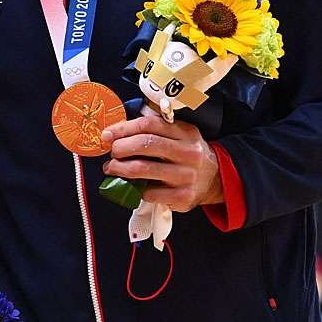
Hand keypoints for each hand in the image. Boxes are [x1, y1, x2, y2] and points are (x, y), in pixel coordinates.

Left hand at [101, 115, 222, 211]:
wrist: (214, 179)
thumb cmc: (185, 155)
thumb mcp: (177, 136)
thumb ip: (152, 132)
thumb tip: (114, 134)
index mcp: (185, 132)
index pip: (148, 125)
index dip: (123, 129)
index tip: (107, 136)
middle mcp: (189, 152)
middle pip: (145, 144)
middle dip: (120, 148)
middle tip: (111, 153)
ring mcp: (187, 175)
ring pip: (143, 169)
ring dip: (120, 169)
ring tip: (112, 168)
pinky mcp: (184, 196)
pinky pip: (150, 193)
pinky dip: (136, 190)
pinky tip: (134, 187)